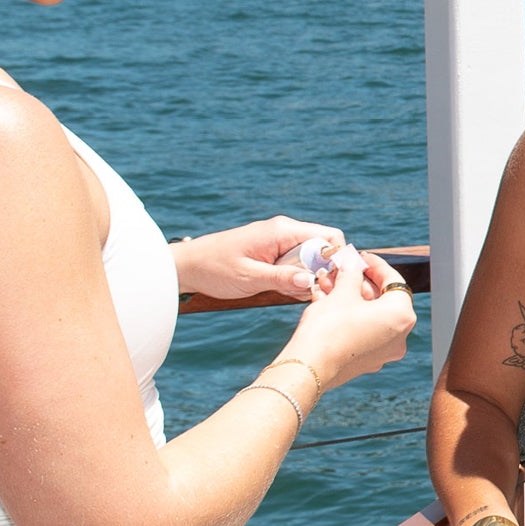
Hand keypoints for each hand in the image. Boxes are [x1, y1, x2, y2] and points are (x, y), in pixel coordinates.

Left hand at [178, 214, 347, 304]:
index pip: (329, 237)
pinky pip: (295, 263)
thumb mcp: (248, 278)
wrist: (188, 265)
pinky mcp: (272, 251)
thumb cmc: (214, 269)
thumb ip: (281, 279)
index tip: (327, 283)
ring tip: (287, 293)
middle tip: (306, 294)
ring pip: (310, 259)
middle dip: (320, 272)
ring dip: (305, 278)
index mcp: (282, 231)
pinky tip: (278, 290)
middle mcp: (285, 231)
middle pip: (322, 249)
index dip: (335, 259)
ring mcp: (279, 240)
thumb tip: (311, 282)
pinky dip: (293, 278)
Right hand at [277, 246, 415, 392]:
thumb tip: (354, 263)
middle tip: (340, 269)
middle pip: (380, 299)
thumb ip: (352, 273)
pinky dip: (346, 315)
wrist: (308, 367)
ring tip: (326, 283)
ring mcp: (383, 352)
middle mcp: (399, 336)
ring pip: (368, 315)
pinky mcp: (366, 361)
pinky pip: (360, 330)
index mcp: (401, 316)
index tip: (361, 257)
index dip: (375, 265)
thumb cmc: (329, 328)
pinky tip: (325, 301)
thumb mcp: (342, 292)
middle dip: (357, 282)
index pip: (393, 281)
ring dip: (348, 297)